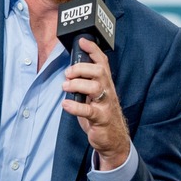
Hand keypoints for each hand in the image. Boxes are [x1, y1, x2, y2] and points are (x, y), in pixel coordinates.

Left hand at [61, 37, 129, 170]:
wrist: (114, 139)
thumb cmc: (101, 115)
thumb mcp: (95, 96)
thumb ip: (86, 84)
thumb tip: (70, 72)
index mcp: (106, 84)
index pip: (102, 62)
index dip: (93, 50)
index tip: (82, 41)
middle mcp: (108, 91)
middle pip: (99, 71)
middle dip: (81, 68)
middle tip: (68, 73)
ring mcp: (105, 105)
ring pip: (95, 88)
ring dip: (77, 84)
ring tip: (65, 87)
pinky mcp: (101, 119)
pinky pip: (89, 111)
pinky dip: (75, 107)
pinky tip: (66, 104)